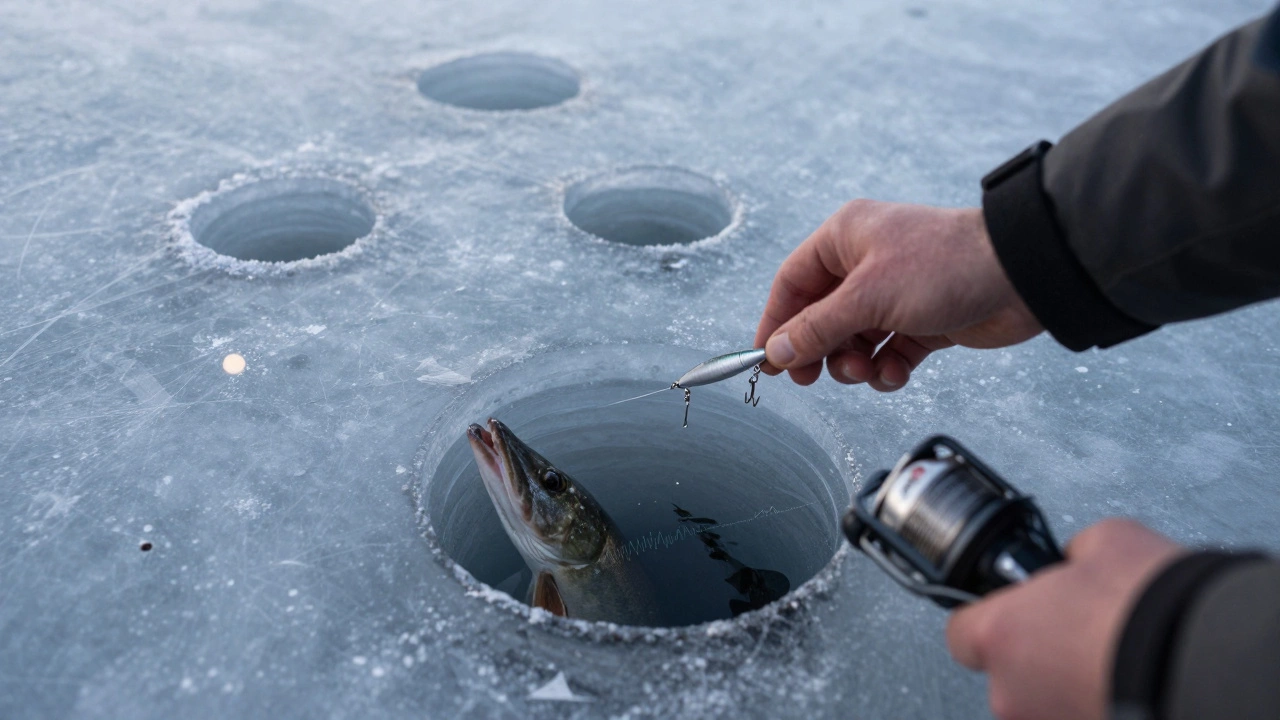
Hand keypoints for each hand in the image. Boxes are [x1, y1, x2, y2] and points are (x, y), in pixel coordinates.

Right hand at [753, 200, 1042, 389]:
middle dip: (819, 349)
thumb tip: (777, 350)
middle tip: (811, 378)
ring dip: (855, 363)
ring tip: (868, 369)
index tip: (768, 360)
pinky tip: (896, 372)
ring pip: (854, 340)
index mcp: (846, 238)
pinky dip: (887, 368)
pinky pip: (889, 352)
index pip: (793, 283)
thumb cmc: (944, 266)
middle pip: (820, 316)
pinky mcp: (924, 321)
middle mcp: (867, 263)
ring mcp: (896, 293)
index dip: (777, 323)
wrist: (1022, 277)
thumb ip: (818, 328)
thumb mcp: (868, 297)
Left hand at [946, 519, 1185, 719]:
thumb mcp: (1104, 541)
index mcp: (1000, 636)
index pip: (962, 632)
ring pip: (1045, 699)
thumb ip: (1072, 554)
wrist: (1208, 658)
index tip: (1010, 609)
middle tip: (1076, 629)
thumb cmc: (1150, 603)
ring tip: (1110, 655)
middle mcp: (1013, 693)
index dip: (988, 616)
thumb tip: (1078, 559)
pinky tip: (1126, 677)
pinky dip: (1098, 697)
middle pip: (1007, 671)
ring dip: (1068, 679)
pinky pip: (1080, 712)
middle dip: (1037, 650)